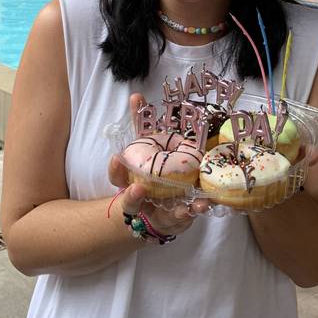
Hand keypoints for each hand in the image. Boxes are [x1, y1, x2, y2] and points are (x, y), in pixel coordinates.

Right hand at [108, 92, 210, 236]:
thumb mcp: (146, 149)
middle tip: (138, 188)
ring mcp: (157, 213)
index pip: (117, 176)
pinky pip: (184, 219)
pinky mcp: (175, 221)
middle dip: (132, 197)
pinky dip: (192, 213)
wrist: (158, 210)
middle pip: (131, 202)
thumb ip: (140, 125)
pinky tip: (202, 206)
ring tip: (181, 208)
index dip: (115, 169)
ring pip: (160, 215)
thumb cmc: (151, 173)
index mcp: (129, 182)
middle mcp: (141, 201)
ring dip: (170, 211)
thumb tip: (136, 96)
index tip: (117, 159)